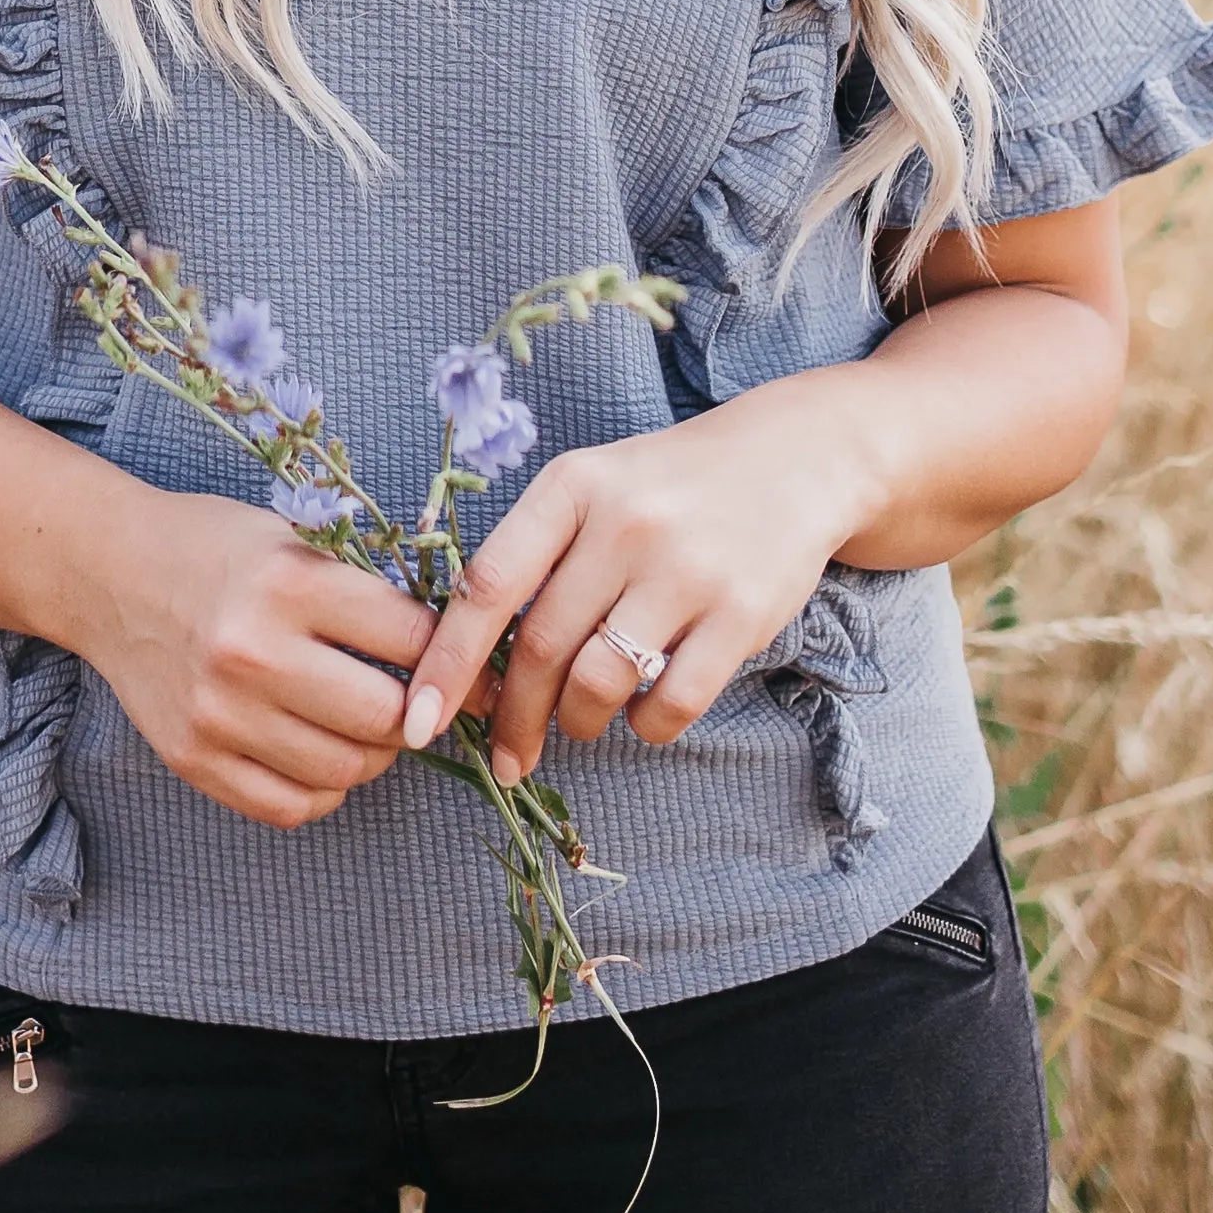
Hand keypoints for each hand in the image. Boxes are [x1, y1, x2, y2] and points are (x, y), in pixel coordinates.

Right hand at [74, 486, 435, 832]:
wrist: (107, 572)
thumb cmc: (214, 547)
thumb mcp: (292, 538)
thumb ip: (363, 593)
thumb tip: (454, 652)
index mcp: (288, 583)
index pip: (411, 638)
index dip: (454, 654)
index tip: (469, 664)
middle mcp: (252, 652)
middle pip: (385, 716)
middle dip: (419, 713)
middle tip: (419, 701)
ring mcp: (218, 713)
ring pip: (344, 769)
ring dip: (375, 756)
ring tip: (369, 727)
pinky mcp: (192, 758)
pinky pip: (290, 806)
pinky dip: (324, 789)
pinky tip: (321, 754)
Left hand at [397, 381, 873, 780]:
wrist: (794, 459)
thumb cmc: (669, 488)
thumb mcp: (594, 490)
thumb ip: (536, 559)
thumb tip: (470, 665)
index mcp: (572, 487)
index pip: (487, 585)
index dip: (445, 662)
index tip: (418, 721)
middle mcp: (624, 523)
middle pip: (541, 646)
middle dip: (513, 716)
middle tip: (507, 753)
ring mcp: (685, 568)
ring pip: (599, 682)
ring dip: (577, 722)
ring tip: (580, 720)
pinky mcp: (740, 613)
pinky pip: (670, 703)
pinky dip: (645, 727)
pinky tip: (642, 712)